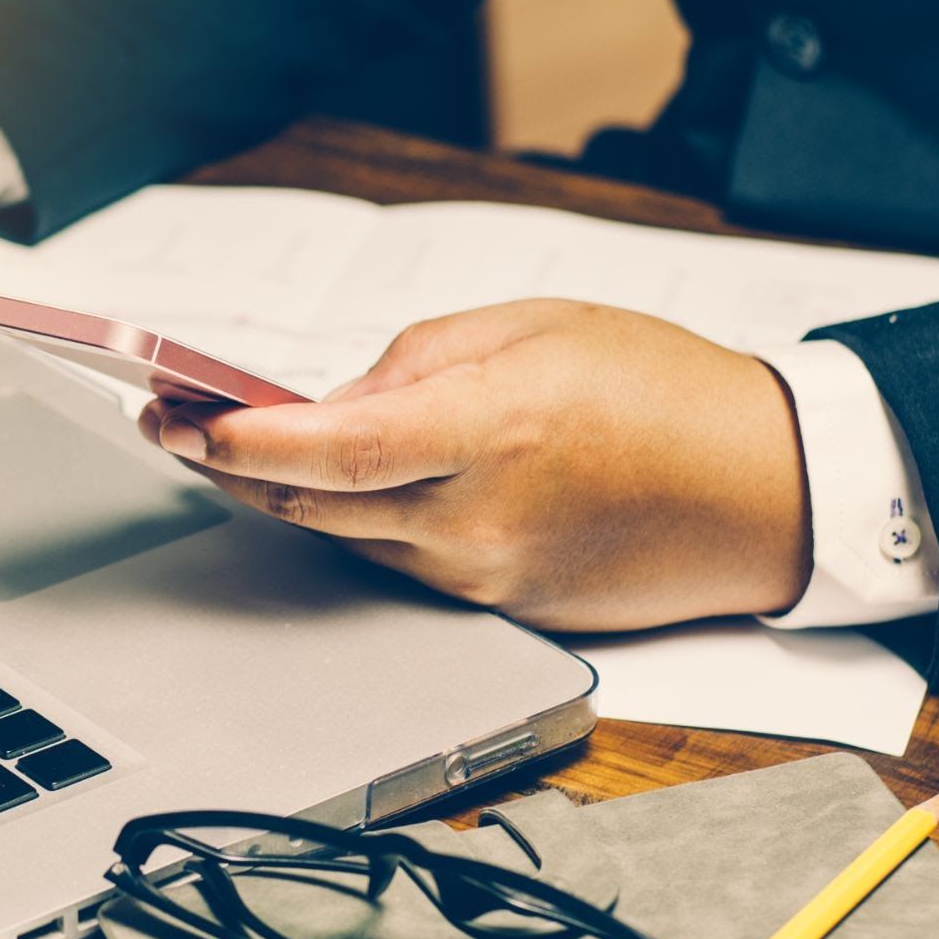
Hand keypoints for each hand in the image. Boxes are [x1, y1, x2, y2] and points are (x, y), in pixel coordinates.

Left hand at [139, 299, 813, 630]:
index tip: (174, 417)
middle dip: (227, 464)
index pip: (332, 450)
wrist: (767, 490)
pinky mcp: (499, 610)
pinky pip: (397, 564)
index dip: (240, 440)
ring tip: (233, 441)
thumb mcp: (535, 328)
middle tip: (171, 421)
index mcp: (492, 431)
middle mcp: (479, 522)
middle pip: (313, 505)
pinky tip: (337, 485)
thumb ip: (416, 363)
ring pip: (346, 537)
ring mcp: (487, 579)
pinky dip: (354, 521)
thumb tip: (328, 400)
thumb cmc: (664, 390)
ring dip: (285, 492)